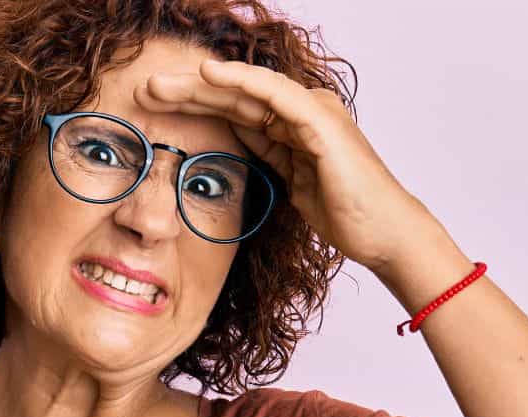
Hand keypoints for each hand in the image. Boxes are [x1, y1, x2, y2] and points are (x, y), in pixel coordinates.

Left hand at [135, 58, 443, 273]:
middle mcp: (302, 110)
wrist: (383, 232)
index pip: (234, 108)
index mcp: (292, 125)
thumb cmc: (344, 213)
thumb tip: (235, 139)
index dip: (193, 104)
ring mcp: (312, 111)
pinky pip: (274, 94)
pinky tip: (210, 73)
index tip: (152, 108)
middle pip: (234, 95)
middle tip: (144, 90)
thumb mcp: (290, 181)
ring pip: (247, 88)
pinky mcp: (319, 121)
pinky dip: (241, 80)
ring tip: (160, 83)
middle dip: (187, 91)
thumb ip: (268, 155)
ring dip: (201, 83)